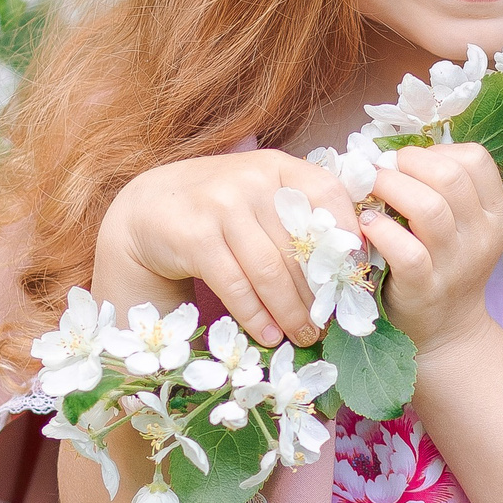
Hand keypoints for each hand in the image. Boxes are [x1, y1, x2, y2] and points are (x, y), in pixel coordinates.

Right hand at [96, 151, 360, 347]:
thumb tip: (349, 265)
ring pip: (270, 271)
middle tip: (329, 325)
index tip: (355, 274)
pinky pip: (236, 286)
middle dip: (318, 294)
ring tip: (304, 336)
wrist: (148, 209)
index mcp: (277, 166)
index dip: (349, 235)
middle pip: (300, 246)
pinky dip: (255, 317)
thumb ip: (296, 215)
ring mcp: (221, 205)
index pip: (328, 194)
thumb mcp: (259, 196)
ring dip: (291, 312)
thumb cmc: (218, 209)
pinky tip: (267, 336)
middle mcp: (252, 179)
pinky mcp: (195, 236)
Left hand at [358, 143, 502, 353]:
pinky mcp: (426, 289)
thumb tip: (394, 150)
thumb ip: (443, 190)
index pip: (476, 159)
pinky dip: (381, 230)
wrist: (446, 331)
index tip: (409, 161)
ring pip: (429, 208)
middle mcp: (482, 237)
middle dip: (407, 163)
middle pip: (450, 177)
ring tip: (369, 190)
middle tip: (382, 169)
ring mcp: (456, 265)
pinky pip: (406, 252)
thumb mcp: (463, 227)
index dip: (436, 150)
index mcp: (494, 214)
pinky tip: (366, 224)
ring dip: (390, 188)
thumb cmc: (445, 266)